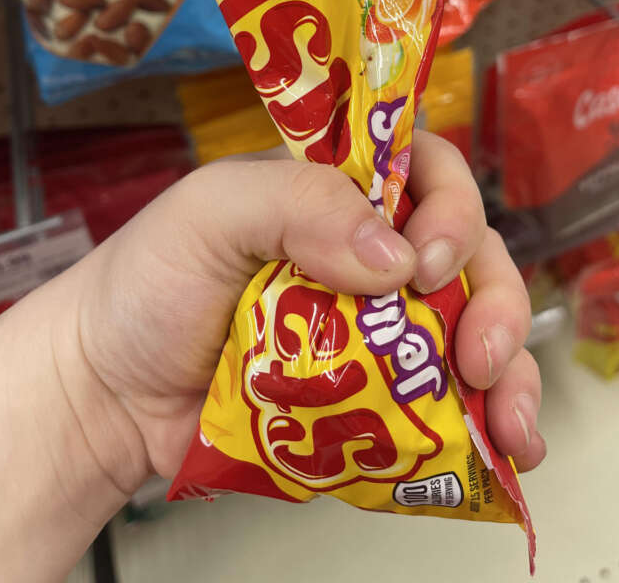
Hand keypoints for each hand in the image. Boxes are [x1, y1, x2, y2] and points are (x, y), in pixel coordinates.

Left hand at [71, 129, 544, 490]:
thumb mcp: (210, 212)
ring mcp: (377, 328)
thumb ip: (297, 202)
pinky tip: (505, 449)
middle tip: (478, 353)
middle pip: (468, 253)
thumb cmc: (146, 284)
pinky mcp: (373, 397)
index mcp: (335, 192)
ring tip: (510, 421)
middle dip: (494, 298)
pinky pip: (445, 402)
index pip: (425, 170)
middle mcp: (368, 252)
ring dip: (509, 371)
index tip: (425, 261)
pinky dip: (485, 426)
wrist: (108, 396)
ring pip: (472, 329)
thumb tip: (393, 253)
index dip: (449, 206)